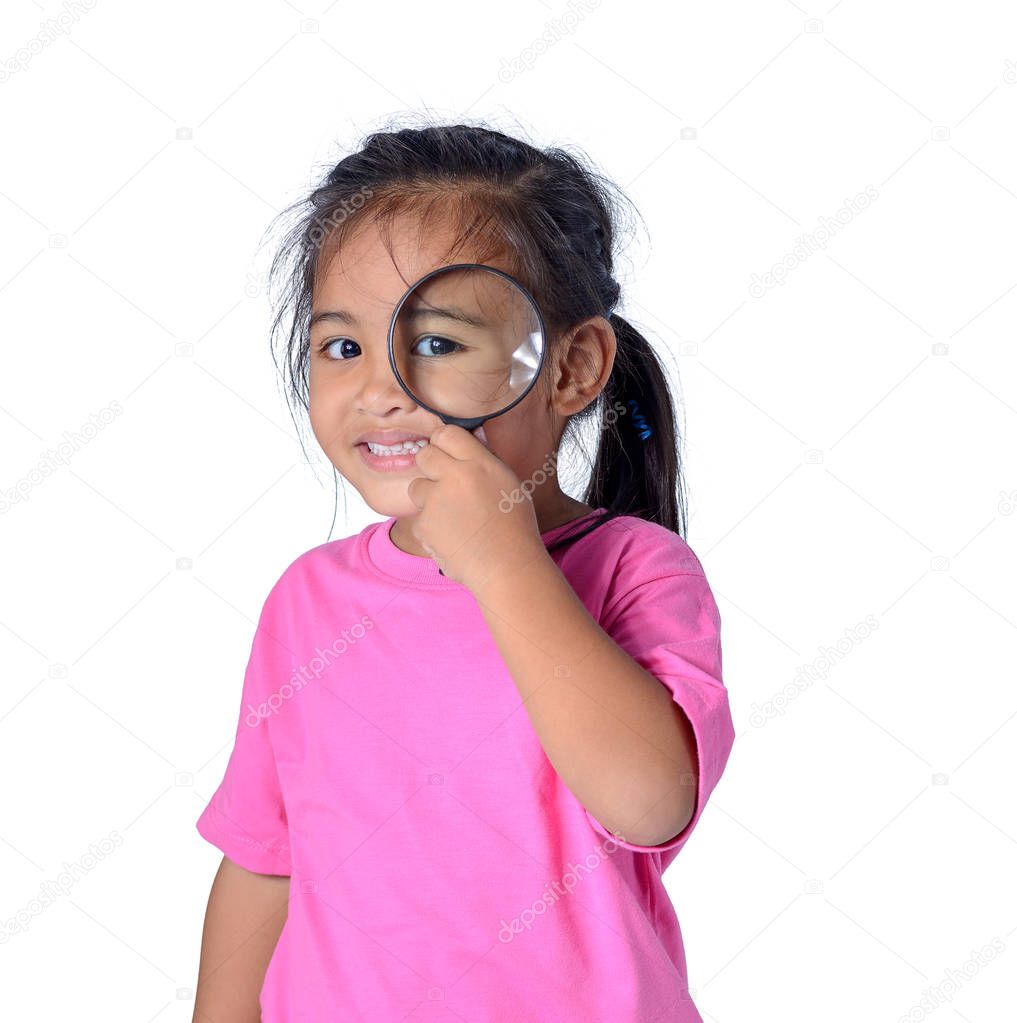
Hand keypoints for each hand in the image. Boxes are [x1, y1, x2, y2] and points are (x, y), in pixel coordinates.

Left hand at [405, 423, 545, 588]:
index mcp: (480, 463)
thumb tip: (462, 450)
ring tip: (453, 517)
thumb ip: (482, 463)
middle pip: (425, 454)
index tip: (446, 453)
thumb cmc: (514, 528)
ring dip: (428, 498)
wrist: (507, 568)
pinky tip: (453, 538)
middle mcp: (455, 476)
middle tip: (444, 483)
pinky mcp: (424, 525)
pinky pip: (419, 519)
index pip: (447, 433)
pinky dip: (431, 528)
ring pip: (416, 487)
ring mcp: (436, 501)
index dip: (444, 443)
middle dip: (431, 466)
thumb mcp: (508, 483)